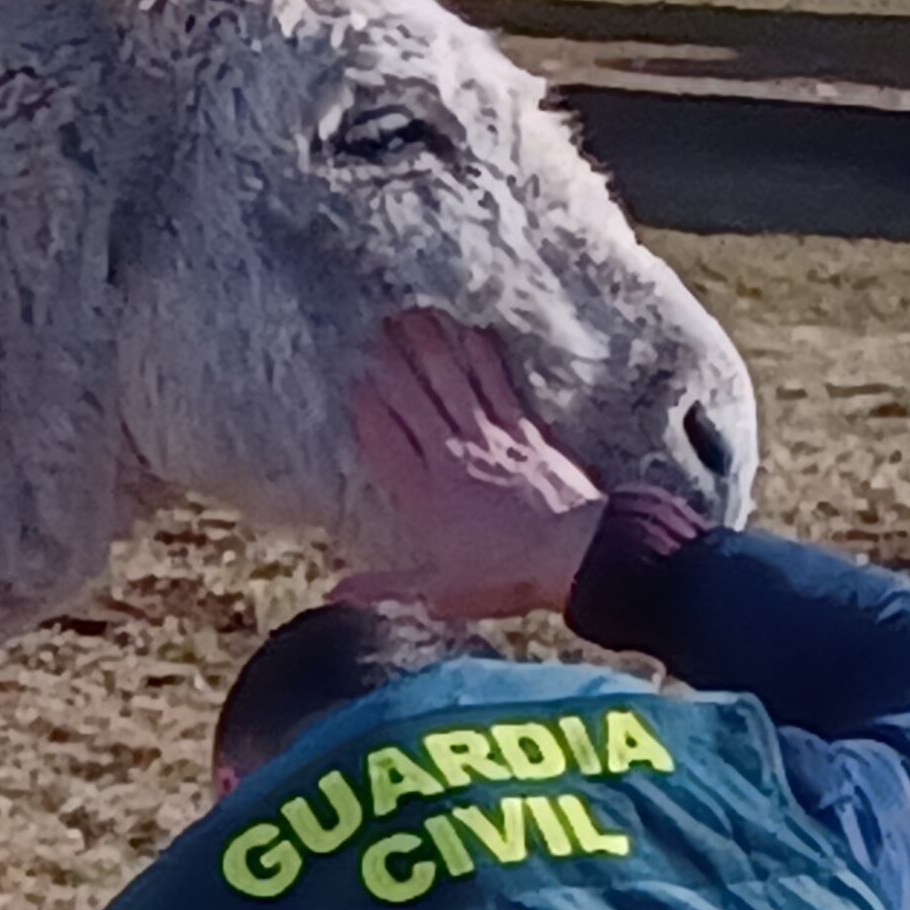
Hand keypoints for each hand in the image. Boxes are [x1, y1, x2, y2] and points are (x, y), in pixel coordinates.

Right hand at [338, 310, 604, 623]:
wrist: (575, 554)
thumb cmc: (506, 576)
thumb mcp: (438, 592)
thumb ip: (383, 587)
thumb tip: (334, 594)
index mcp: (423, 496)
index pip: (385, 440)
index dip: (369, 408)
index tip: (356, 381)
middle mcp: (451, 457)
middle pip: (414, 399)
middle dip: (393, 362)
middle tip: (377, 330)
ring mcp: (491, 438)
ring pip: (452, 381)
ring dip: (433, 345)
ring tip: (414, 315)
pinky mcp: (526, 430)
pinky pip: (498, 383)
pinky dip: (484, 355)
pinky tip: (473, 331)